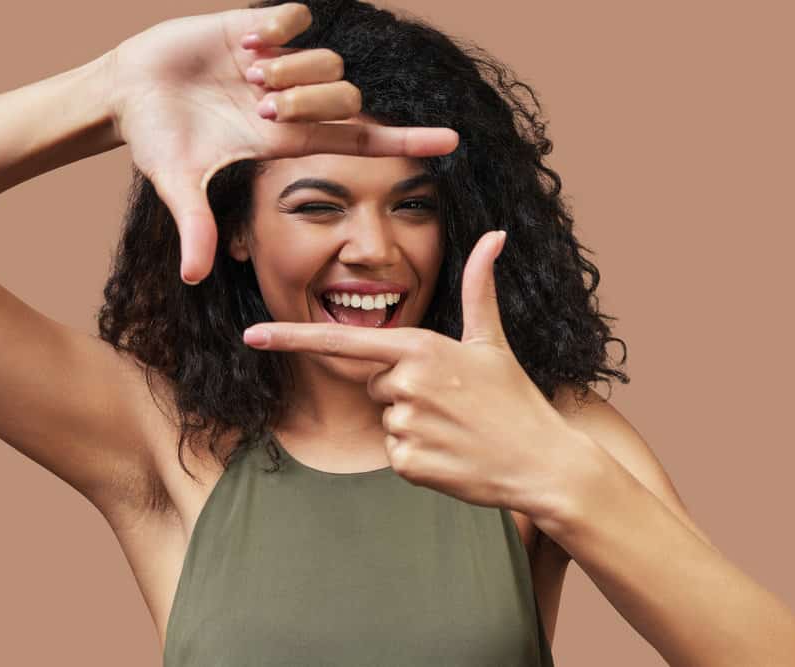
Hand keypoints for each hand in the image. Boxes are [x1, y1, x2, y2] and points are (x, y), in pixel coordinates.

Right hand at [103, 2, 459, 283]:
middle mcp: (294, 103)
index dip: (406, 142)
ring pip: (328, 59)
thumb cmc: (156, 140)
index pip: (362, 141)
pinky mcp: (260, 25)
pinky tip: (245, 42)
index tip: (452, 143)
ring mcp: (281, 64)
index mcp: (286, 140)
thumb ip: (195, 226)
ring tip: (245, 74)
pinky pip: (297, 16)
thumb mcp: (178, 182)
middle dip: (310, 101)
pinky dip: (277, 26)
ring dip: (290, 68)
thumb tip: (194, 278)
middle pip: (347, 98)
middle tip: (258, 104)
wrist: (129, 92)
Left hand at [241, 231, 591, 518]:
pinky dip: (418, 456)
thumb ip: (478, 288)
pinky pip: (393, 452)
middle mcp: (406, 383)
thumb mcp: (491, 341)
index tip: (251, 335)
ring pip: (384, 417)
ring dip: (412, 423)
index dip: (292, 336)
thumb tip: (494, 235)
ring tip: (455, 427)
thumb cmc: (516, 398)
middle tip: (451, 401)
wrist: (543, 462)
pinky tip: (451, 453)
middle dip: (402, 390)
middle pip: (373, 382)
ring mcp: (405, 425)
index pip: (343, 339)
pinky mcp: (407, 462)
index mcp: (420, 348)